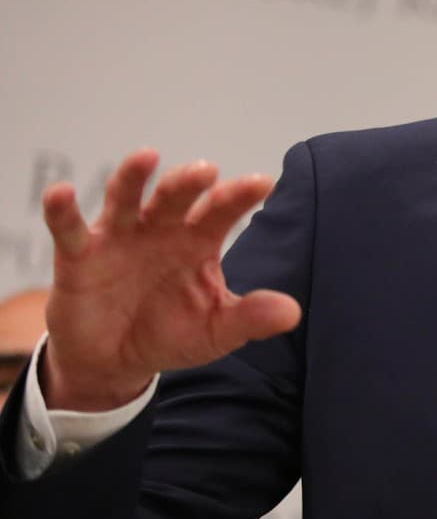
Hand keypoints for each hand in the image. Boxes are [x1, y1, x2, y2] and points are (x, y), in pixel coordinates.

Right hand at [40, 149, 301, 411]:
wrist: (116, 361)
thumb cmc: (172, 333)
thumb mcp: (216, 331)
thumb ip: (250, 319)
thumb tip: (293, 313)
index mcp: (199, 240)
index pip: (222, 211)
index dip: (239, 196)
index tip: (261, 183)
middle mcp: (161, 229)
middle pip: (176, 197)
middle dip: (188, 182)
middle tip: (205, 171)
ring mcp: (120, 237)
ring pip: (125, 198)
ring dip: (133, 177)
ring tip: (146, 157)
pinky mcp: (80, 255)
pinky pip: (69, 228)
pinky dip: (62, 210)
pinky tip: (61, 193)